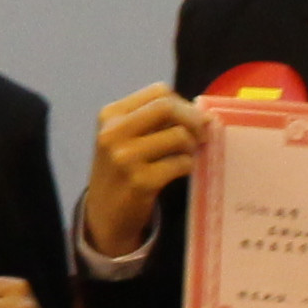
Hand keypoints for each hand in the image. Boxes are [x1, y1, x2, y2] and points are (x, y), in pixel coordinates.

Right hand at [82, 85, 201, 258]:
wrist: (104, 215)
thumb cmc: (120, 172)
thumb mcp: (122, 138)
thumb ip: (151, 120)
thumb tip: (201, 112)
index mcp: (110, 115)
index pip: (158, 92)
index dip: (182, 103)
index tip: (192, 118)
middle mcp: (114, 132)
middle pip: (167, 107)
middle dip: (193, 119)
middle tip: (203, 134)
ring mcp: (126, 157)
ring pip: (179, 136)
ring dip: (191, 147)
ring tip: (186, 156)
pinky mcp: (141, 181)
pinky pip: (181, 164)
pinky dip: (188, 166)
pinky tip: (180, 172)